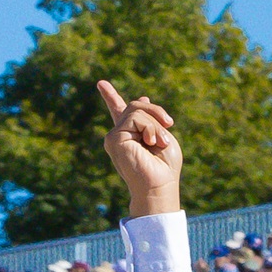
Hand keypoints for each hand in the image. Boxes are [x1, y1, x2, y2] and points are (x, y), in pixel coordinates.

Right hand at [97, 81, 182, 216]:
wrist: (160, 186)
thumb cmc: (165, 167)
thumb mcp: (163, 136)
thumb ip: (152, 119)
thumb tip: (142, 98)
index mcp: (132, 135)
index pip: (118, 112)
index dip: (111, 97)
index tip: (102, 84)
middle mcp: (120, 135)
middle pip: (135, 105)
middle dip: (156, 111)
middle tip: (169, 124)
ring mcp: (115, 137)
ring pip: (136, 110)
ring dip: (155, 124)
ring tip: (160, 142)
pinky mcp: (114, 138)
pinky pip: (134, 118)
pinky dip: (149, 127)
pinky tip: (151, 142)